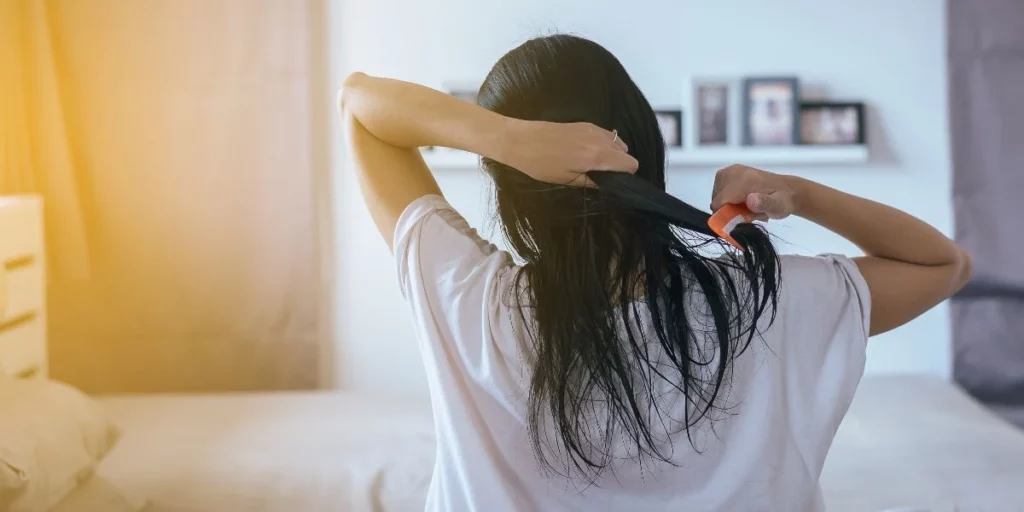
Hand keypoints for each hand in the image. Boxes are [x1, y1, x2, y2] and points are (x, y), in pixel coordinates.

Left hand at [500, 120, 638, 186]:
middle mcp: (600, 138)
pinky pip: (606, 135)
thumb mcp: (567, 180)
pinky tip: (585, 152)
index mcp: (597, 155)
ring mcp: (593, 128)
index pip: (630, 164)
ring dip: (612, 154)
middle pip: (626, 152)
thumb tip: (609, 185)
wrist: (520, 140)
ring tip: (593, 164)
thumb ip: (593, 181)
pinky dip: (604, 145)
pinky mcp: (585, 124)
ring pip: (617, 142)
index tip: (613, 183)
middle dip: (619, 165)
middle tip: (601, 176)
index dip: (626, 176)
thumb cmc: (541, 164)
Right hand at [710, 164, 798, 220]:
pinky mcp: (728, 173)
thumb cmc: (782, 201)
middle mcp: (734, 171)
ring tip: (745, 207)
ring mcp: (730, 171)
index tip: (740, 219)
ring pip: (717, 197)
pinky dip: (727, 200)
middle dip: (728, 210)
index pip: (720, 201)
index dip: (725, 215)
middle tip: (747, 213)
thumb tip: (751, 200)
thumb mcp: (778, 206)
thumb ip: (764, 203)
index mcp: (745, 179)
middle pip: (717, 200)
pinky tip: (741, 201)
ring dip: (728, 206)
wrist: (787, 190)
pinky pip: (719, 192)